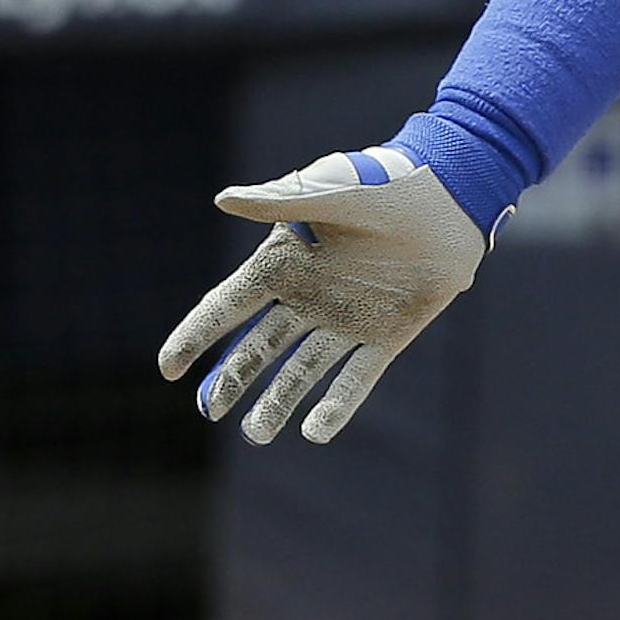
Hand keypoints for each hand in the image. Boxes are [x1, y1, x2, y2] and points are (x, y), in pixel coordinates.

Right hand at [158, 147, 486, 446]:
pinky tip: (316, 432)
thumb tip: (224, 199)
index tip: (169, 368)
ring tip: (257, 435)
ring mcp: (347, 320)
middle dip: (232, 379)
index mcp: (286, 262)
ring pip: (302, 370)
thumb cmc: (385, 183)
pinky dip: (337, 405)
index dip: (197, 335)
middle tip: (210, 412)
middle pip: (259, 347)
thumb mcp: (330, 191)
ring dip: (278, 402)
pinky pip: (356, 378)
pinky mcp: (387, 336)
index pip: (229, 305)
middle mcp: (310, 296)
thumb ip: (280, 201)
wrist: (450, 198)